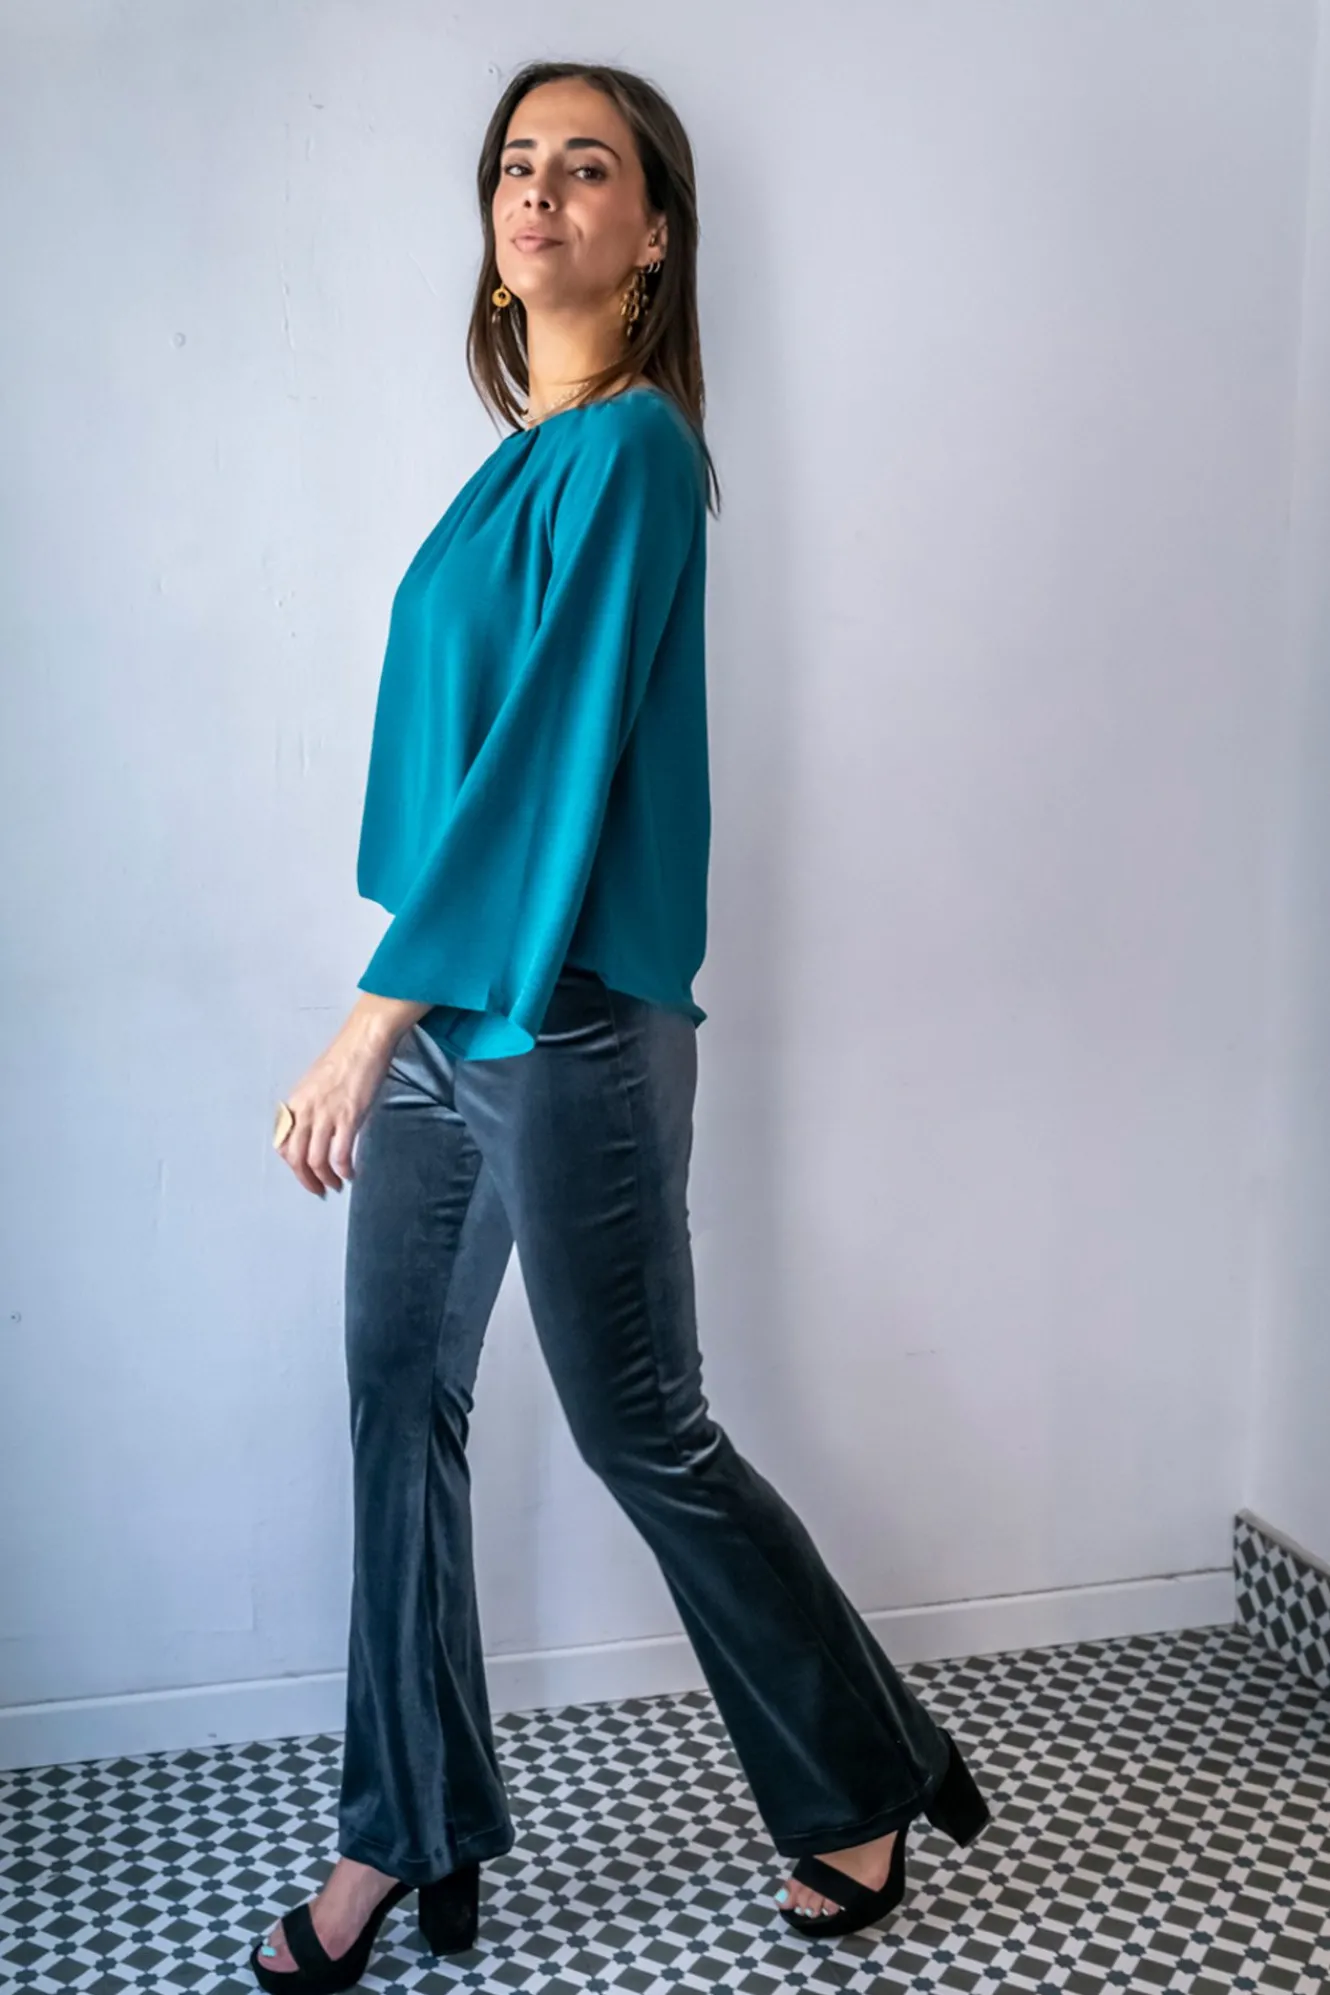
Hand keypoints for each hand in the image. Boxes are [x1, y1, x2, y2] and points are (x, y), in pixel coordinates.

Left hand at [275, 994, 428, 1196]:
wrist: (365, 1042)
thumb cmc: (345, 1058)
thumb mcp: (316, 1083)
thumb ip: (310, 1106)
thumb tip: (314, 1127)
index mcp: (296, 1102)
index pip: (282, 1142)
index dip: (291, 1163)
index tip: (304, 1171)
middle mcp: (305, 1111)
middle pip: (296, 1157)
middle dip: (305, 1180)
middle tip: (318, 1190)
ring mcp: (326, 1115)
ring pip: (316, 1160)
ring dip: (325, 1179)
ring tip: (335, 1185)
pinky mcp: (348, 1117)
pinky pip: (340, 1154)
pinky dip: (343, 1170)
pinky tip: (350, 1173)